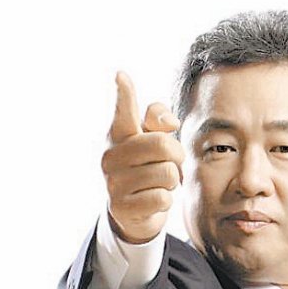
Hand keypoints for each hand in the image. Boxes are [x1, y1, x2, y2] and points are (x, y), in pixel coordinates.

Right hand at [101, 71, 184, 243]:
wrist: (134, 213)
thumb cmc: (146, 168)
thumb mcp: (151, 142)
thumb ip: (159, 121)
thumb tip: (170, 124)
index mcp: (119, 134)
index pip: (124, 111)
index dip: (125, 93)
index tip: (121, 75)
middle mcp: (110, 156)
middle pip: (163, 145)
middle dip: (177, 156)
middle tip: (170, 163)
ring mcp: (113, 182)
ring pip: (168, 173)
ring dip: (172, 181)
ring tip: (158, 183)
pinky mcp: (122, 207)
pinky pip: (163, 198)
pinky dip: (165, 200)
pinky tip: (152, 200)